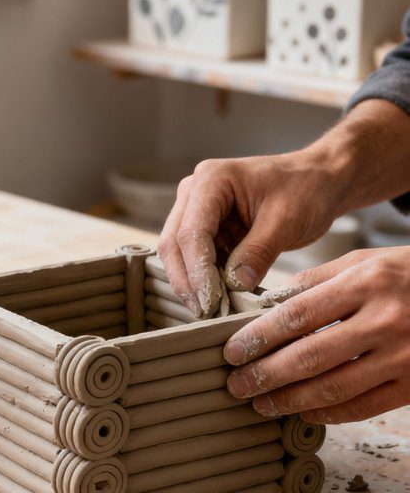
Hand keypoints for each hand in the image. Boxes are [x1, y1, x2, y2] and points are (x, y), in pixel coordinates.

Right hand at [158, 152, 340, 316]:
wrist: (319, 180)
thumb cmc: (306, 188)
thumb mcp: (287, 221)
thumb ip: (258, 252)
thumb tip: (234, 285)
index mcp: (212, 179)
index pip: (191, 232)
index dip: (197, 271)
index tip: (211, 302)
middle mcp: (195, 191)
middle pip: (174, 243)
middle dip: (187, 280)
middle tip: (204, 313)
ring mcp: (198, 209)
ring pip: (178, 253)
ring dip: (192, 283)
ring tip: (211, 311)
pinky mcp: (208, 227)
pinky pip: (196, 257)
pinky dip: (204, 279)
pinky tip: (218, 299)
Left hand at [224, 247, 409, 423]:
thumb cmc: (408, 275)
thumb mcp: (366, 261)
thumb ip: (318, 280)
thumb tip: (267, 305)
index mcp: (367, 282)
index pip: (299, 314)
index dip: (260, 337)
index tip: (232, 351)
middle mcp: (385, 319)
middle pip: (311, 356)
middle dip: (266, 374)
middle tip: (236, 385)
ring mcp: (404, 355)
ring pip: (335, 388)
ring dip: (290, 400)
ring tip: (261, 403)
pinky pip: (364, 406)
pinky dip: (329, 413)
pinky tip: (303, 411)